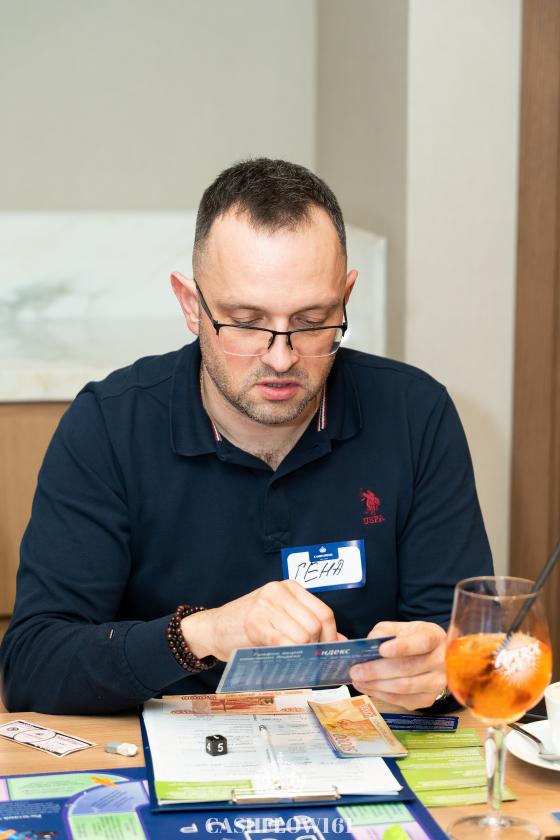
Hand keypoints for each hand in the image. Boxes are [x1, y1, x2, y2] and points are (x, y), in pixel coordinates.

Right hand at [181, 580, 341, 661]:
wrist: (212, 628)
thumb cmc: (248, 626)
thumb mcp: (281, 618)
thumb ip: (309, 626)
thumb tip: (342, 643)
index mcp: (290, 587)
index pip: (324, 613)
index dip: (331, 636)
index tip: (327, 652)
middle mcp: (279, 591)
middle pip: (316, 625)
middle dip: (316, 647)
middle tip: (307, 659)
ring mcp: (266, 605)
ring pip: (303, 635)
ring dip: (303, 654)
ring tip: (294, 660)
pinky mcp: (255, 622)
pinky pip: (284, 643)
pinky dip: (289, 656)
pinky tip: (284, 661)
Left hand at [349, 620, 446, 709]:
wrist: (432, 655)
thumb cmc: (413, 639)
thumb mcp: (402, 627)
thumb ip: (385, 631)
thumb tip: (370, 642)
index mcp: (434, 638)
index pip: (421, 642)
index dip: (402, 647)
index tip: (382, 649)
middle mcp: (441, 662)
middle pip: (407, 668)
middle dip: (377, 670)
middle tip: (356, 670)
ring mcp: (437, 683)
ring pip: (404, 687)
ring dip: (377, 685)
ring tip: (358, 680)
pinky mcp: (428, 699)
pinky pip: (402, 700)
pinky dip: (382, 695)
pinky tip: (369, 688)